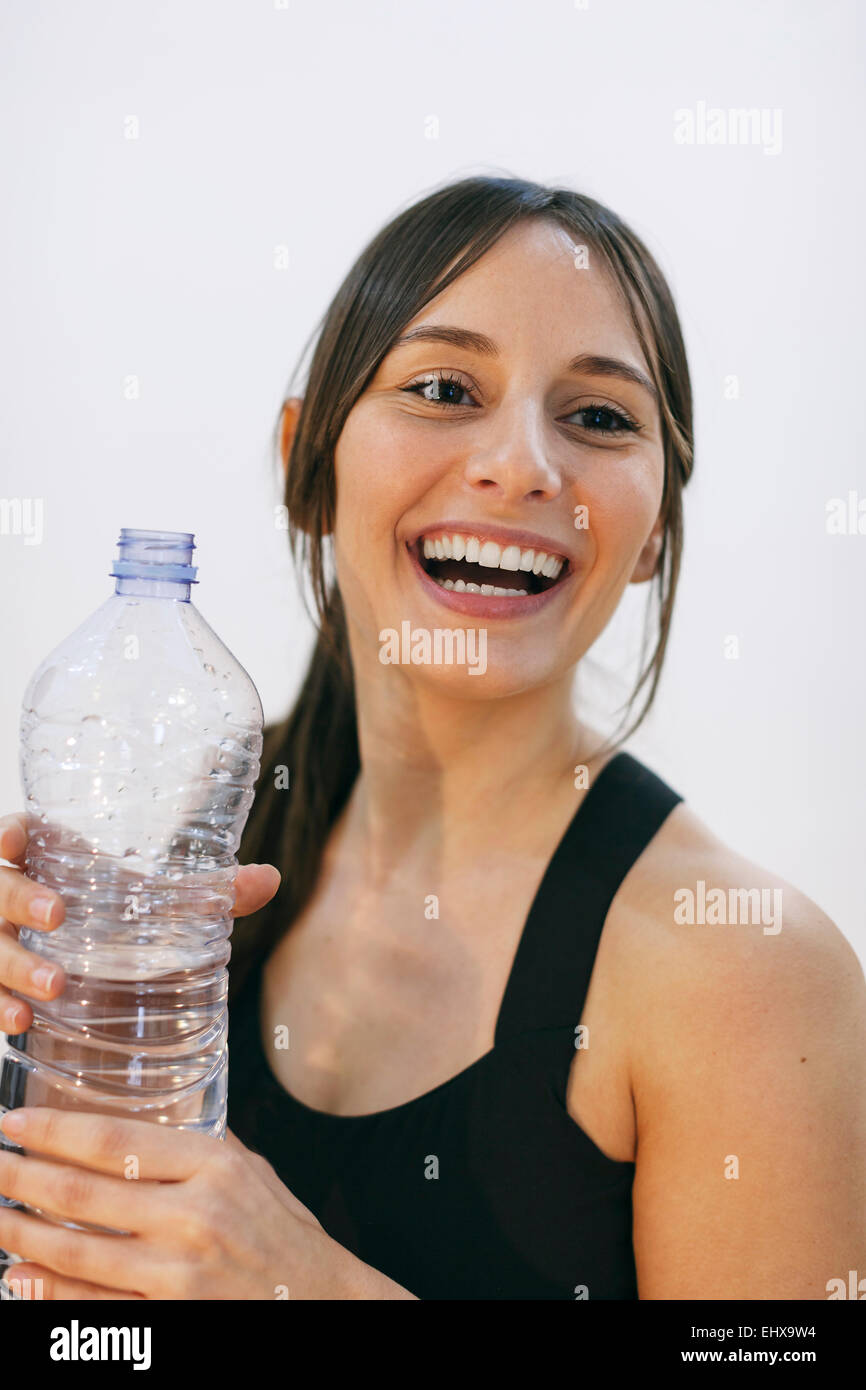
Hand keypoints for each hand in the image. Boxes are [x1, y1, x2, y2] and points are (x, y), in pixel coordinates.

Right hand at [0, 812, 281, 1032]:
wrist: (81, 973)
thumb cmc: (112, 919)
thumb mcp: (149, 903)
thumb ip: (205, 895)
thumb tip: (270, 880)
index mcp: (44, 859)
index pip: (12, 834)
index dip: (7, 833)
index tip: (15, 840)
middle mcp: (10, 896)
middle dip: (16, 901)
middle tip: (57, 916)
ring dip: (10, 966)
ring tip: (51, 989)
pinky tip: (19, 1023)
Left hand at [0, 1108, 363, 1299]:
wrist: (324, 1307)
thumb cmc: (286, 1236)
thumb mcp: (252, 1172)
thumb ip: (197, 1147)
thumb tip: (139, 1120)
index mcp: (214, 1167)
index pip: (114, 1142)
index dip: (54, 1131)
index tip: (14, 1121)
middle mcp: (193, 1218)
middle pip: (82, 1194)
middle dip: (20, 1177)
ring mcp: (178, 1277)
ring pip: (75, 1253)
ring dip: (20, 1234)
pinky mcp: (169, 1323)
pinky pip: (92, 1309)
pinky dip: (47, 1292)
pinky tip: (18, 1277)